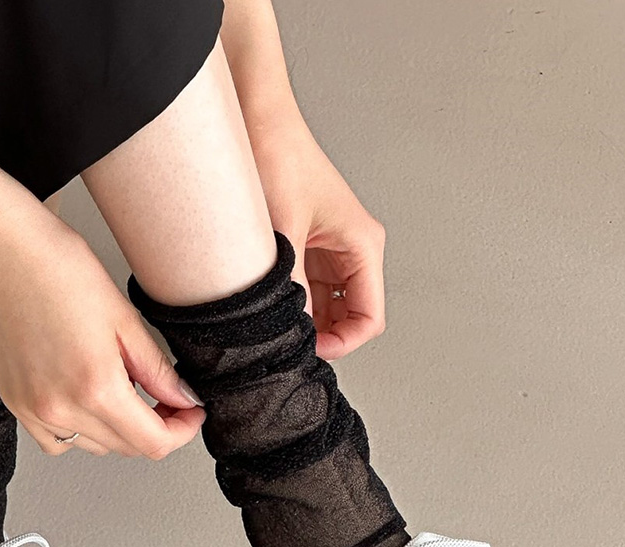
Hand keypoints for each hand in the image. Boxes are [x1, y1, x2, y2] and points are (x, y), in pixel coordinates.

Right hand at [0, 198, 204, 457]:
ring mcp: (33, 410)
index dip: (182, 431)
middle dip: (156, 429)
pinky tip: (89, 402)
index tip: (191, 411)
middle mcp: (61, 408)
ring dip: (120, 430)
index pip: (153, 443)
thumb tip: (184, 400)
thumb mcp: (125, 319)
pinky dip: (82, 431)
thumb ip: (158, 371)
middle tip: (168, 398)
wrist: (0, 247)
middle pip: (127, 448)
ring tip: (127, 391)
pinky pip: (58, 441)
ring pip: (96, 446)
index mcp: (96, 388)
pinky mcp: (14, 403)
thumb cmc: (59, 268)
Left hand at [251, 114, 386, 360]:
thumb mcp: (283, 232)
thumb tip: (290, 332)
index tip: (307, 350)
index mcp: (363, 244)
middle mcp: (353, 250)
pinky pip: (308, 289)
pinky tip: (269, 307)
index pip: (369, 318)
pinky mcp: (308, 247)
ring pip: (327, 307)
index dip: (342, 344)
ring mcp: (331, 249)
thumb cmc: (277, 156)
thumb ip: (290, 288)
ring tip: (274, 327)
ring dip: (306, 321)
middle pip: (349, 317)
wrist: (255, 117)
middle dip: (322, 336)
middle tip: (286, 344)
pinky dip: (293, 304)